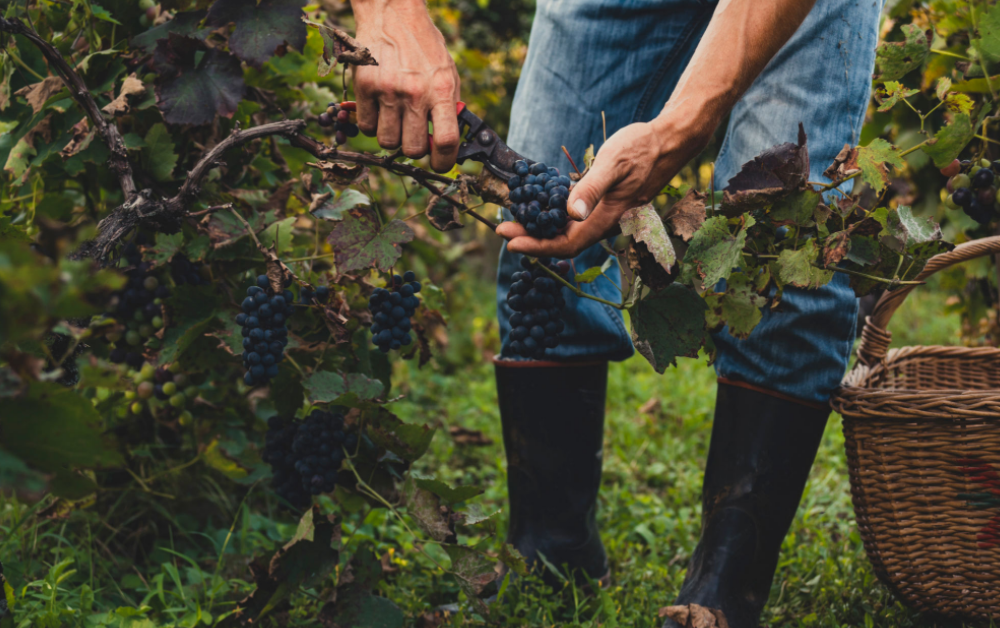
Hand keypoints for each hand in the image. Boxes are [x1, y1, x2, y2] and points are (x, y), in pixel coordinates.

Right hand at [353, 0, 460, 171]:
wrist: (393, 13)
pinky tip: (379, 108)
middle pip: (413, 149)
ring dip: (392, 136)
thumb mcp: (448, 72)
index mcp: (442, 90)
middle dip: (414, 148)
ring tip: (395, 117)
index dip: (444, 162)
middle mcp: (415, 92)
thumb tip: (446, 144)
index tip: (440, 164)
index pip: (447, 141)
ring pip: (387, 142)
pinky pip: (367, 127)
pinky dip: (373, 124)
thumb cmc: (424, 47)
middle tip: (414, 135)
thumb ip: (449, 107)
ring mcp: (388, 91)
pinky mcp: (365, 87)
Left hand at [496, 119, 707, 257]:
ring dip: (541, 229)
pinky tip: (538, 206)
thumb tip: (570, 213)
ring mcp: (604, 214)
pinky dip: (553, 216)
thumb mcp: (615, 163)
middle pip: (563, 242)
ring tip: (514, 219)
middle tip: (502, 229)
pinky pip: (575, 219)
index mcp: (606, 218)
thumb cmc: (642, 148)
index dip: (537, 247)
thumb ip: (592, 189)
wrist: (667, 142)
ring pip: (568, 232)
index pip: (567, 244)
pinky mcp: (602, 204)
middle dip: (532, 240)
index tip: (510, 241)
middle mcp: (604, 222)